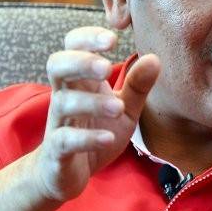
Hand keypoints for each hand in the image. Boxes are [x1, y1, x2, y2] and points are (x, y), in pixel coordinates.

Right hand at [31, 26, 159, 201]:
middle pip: (57, 65)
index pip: (72, 45)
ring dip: (91, 103)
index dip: (87, 37)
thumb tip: (154, 58)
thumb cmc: (95, 130)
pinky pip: (65, 140)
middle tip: (106, 67)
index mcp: (80, 80)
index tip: (113, 39)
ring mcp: (59, 122)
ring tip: (118, 108)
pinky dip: (86, 138)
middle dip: (81, 62)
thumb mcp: (125, 109)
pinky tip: (108, 138)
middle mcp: (65, 95)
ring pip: (64, 103)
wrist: (66, 173)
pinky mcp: (58, 151)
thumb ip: (137, 86)